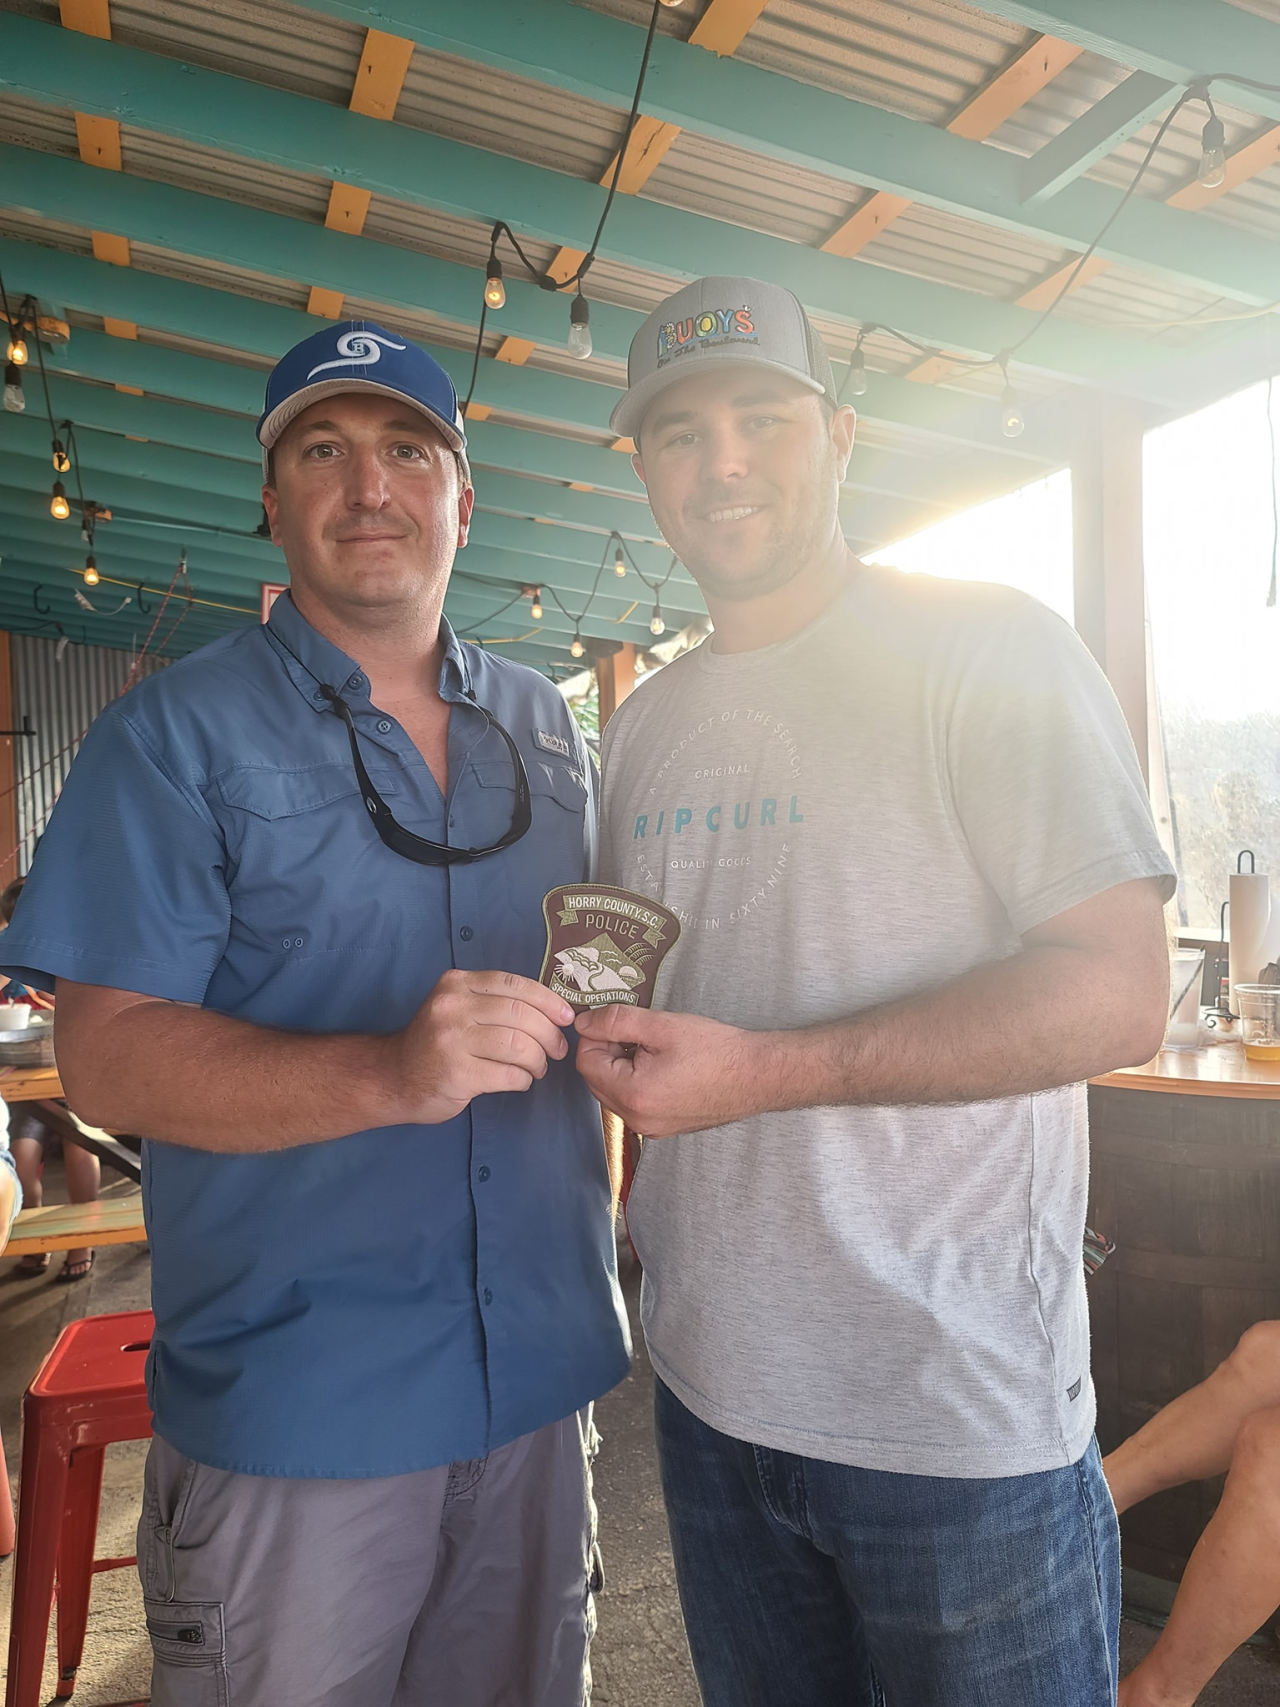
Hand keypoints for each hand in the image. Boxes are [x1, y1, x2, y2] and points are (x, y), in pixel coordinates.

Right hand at [393, 970, 573, 1123]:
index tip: (566, 1016)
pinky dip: (523, 1079)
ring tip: (538, 1067)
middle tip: (557, 1049)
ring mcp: (452, 1040)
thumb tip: (552, 1009)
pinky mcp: (457, 1073)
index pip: (514, 985)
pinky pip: (508, 1074)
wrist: (393, 1077)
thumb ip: (492, 1001)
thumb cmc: (436, 1043)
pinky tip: (519, 1080)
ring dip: (538, 1060)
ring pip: (519, 1045)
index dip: (548, 1000)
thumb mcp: (457, 1008)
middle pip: (521, 1015)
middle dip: (549, 1034)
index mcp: (456, 984)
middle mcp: (452, 1007)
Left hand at [574, 1004, 763, 1136]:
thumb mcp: (662, 1026)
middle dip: (608, 1052)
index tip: (617, 1022)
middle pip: (597, 1080)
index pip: (586, 1062)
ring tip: (654, 1049)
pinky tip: (663, 1066)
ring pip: (614, 1092)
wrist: (757, 1076)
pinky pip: (634, 1103)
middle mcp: (637, 1119)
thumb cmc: (715, 1050)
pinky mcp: (663, 1128)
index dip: (596, 1036)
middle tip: (638, 1033)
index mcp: (632, 1094)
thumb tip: (583, 1023)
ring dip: (622, 1067)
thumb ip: (616, 1021)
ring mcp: (650, 1128)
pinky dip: (637, 1082)